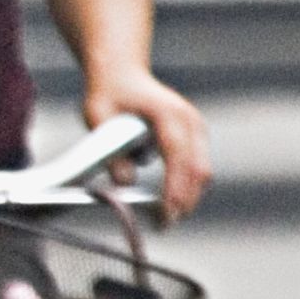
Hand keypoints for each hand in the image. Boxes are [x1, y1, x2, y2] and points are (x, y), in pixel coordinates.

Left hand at [87, 65, 211, 220]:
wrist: (121, 74)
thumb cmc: (108, 94)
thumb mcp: (98, 118)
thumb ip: (112, 151)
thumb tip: (126, 184)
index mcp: (169, 114)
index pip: (178, 157)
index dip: (174, 188)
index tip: (166, 213)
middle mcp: (190, 121)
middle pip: (198, 169)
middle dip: (184, 200)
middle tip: (163, 225)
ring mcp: (196, 128)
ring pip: (201, 170)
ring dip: (187, 196)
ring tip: (166, 219)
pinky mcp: (194, 136)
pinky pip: (196, 166)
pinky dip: (186, 185)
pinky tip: (169, 201)